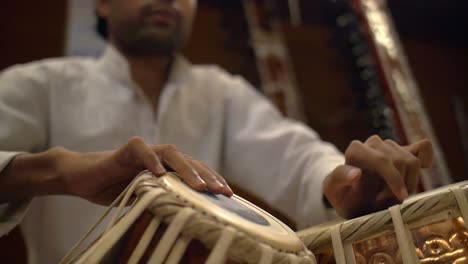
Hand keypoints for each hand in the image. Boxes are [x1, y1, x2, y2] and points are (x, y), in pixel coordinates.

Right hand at [58, 137, 232, 204]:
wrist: (82, 178)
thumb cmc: (113, 189)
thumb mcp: (143, 198)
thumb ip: (163, 201)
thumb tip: (187, 218)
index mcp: (167, 169)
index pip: (194, 171)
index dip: (212, 181)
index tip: (228, 196)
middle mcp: (159, 157)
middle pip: (189, 161)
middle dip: (207, 176)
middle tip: (221, 191)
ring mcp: (144, 151)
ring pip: (170, 153)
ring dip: (186, 168)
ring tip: (199, 186)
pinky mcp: (125, 150)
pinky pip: (141, 149)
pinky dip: (151, 159)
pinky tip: (160, 173)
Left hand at [323, 135, 432, 218]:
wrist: (353, 196)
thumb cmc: (343, 194)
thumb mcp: (334, 190)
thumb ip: (340, 178)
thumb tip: (356, 172)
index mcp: (355, 150)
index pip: (382, 160)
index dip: (394, 179)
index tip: (399, 198)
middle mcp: (373, 143)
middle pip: (401, 162)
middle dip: (399, 186)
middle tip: (388, 203)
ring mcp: (389, 146)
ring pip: (412, 161)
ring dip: (409, 182)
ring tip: (394, 195)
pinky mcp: (404, 150)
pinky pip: (423, 147)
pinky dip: (425, 160)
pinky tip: (419, 174)